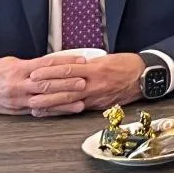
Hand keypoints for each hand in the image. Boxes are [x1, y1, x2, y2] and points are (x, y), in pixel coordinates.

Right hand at [0, 54, 87, 115]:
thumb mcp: (12, 62)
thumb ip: (32, 64)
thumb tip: (54, 63)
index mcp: (19, 69)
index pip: (46, 64)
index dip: (65, 62)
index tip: (81, 60)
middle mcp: (19, 85)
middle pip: (46, 83)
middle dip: (67, 83)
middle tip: (84, 81)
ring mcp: (18, 99)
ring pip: (44, 100)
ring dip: (63, 100)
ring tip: (81, 99)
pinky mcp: (17, 110)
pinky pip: (38, 111)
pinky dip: (53, 111)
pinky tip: (66, 110)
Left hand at [29, 53, 144, 116]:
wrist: (144, 77)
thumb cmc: (126, 65)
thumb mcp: (106, 59)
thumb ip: (87, 64)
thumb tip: (70, 65)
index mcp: (96, 69)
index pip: (68, 69)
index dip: (50, 72)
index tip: (35, 72)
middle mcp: (94, 84)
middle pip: (66, 88)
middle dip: (45, 90)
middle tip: (29, 91)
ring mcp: (96, 97)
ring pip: (70, 102)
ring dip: (50, 104)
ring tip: (34, 106)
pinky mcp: (98, 106)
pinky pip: (78, 109)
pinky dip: (63, 111)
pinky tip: (52, 112)